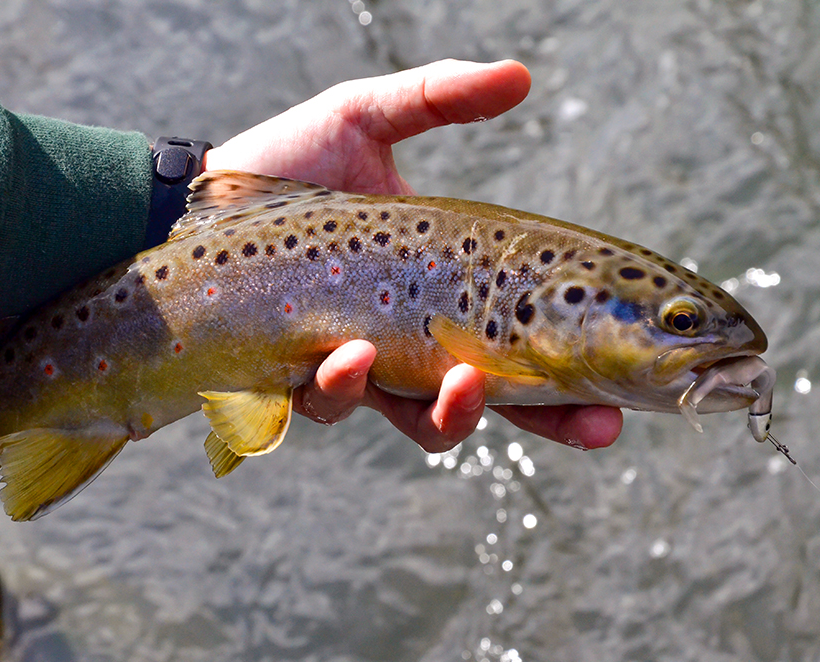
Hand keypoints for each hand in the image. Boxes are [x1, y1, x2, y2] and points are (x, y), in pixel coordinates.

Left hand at [206, 59, 622, 452]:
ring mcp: (353, 362)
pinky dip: (346, 388)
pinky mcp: (297, 375)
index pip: (519, 337)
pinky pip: (332, 405)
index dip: (571, 373)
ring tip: (460, 383)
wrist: (197, 196)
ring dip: (447, 412)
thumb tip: (522, 76)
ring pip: (416, 420)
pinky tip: (344, 355)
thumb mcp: (365, 117)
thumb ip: (436, 101)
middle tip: (596, 428)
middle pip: (492, 399)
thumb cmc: (285, 158)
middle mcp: (405, 336)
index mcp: (438, 285)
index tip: (622, 387)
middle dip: (544, 421)